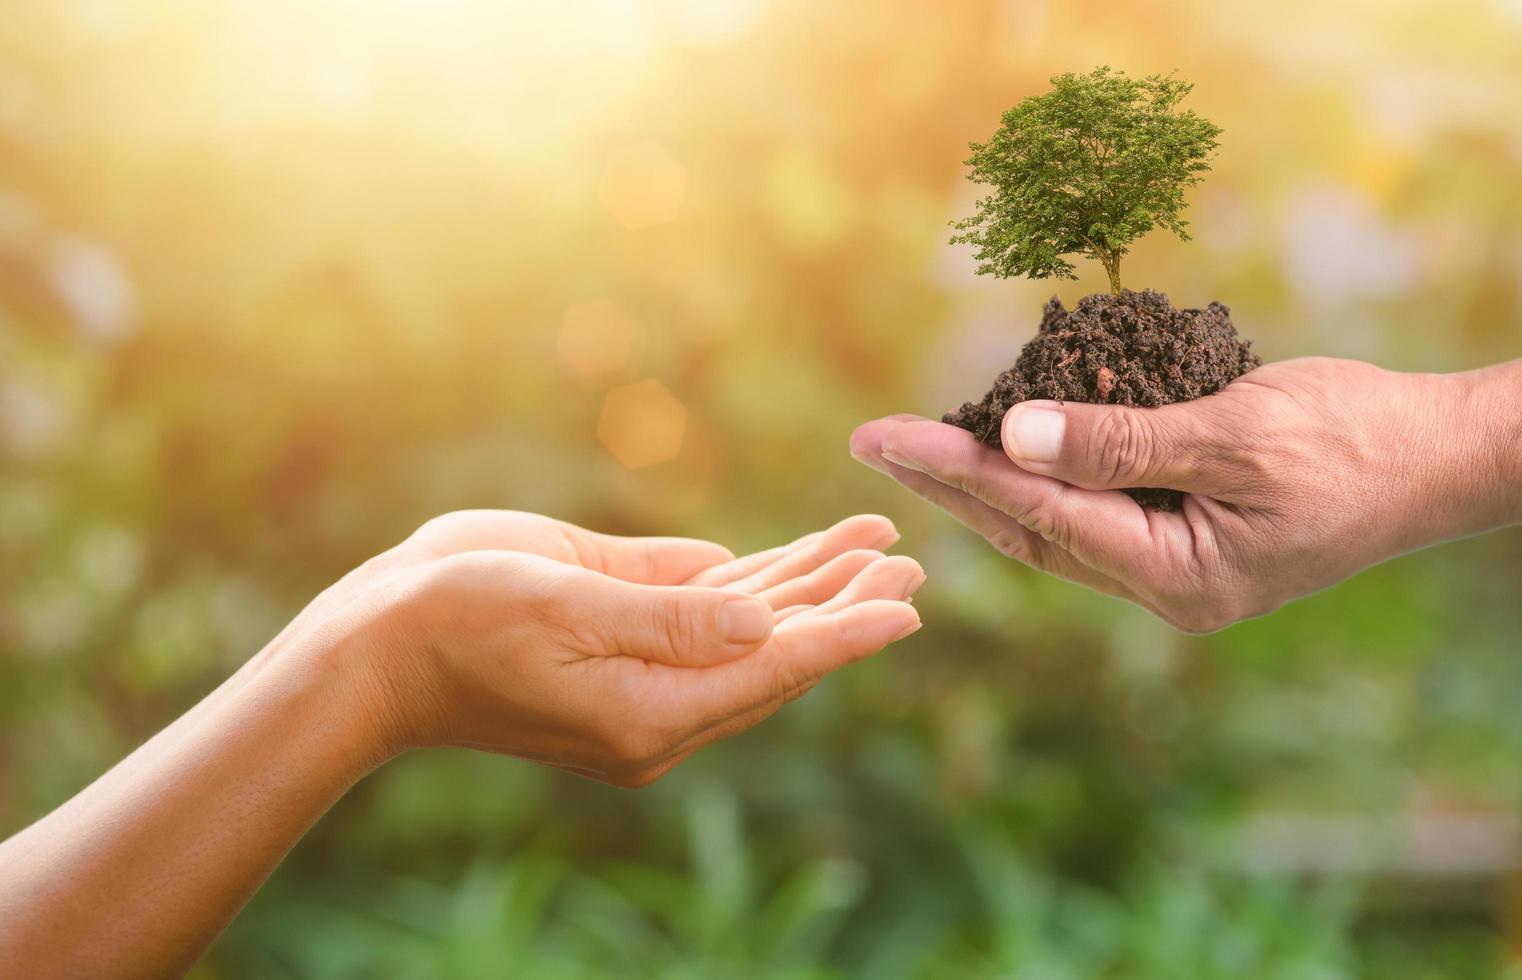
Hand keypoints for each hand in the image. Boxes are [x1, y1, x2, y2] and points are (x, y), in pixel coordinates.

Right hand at [307, 510, 923, 785]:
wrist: (375, 643)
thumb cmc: (454, 623)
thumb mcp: (561, 609)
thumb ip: (667, 618)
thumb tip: (761, 621)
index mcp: (650, 713)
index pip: (773, 669)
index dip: (846, 635)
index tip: (909, 607)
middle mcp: (659, 701)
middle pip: (778, 650)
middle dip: (847, 604)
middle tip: (913, 565)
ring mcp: (643, 669)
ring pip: (750, 627)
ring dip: (813, 585)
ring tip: (877, 545)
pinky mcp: (622, 633)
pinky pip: (708, 608)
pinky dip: (758, 580)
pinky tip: (802, 560)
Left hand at [853, 358, 1479, 631]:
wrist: (1446, 458)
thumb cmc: (1358, 441)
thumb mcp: (1237, 433)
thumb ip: (1125, 440)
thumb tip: (1015, 436)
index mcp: (1177, 576)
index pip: (1040, 515)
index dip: (955, 471)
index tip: (881, 438)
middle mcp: (1166, 585)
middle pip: (1033, 531)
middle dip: (951, 485)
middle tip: (871, 444)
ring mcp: (1180, 566)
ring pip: (1060, 522)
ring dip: (992, 480)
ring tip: (918, 445)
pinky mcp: (1191, 535)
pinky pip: (1101, 505)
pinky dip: (1052, 470)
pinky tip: (1011, 437)